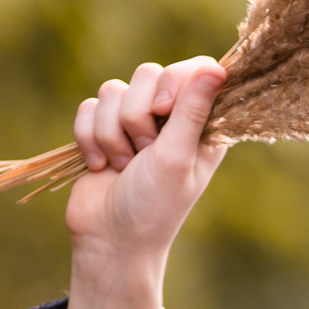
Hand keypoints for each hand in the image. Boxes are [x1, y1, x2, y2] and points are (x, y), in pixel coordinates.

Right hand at [63, 56, 228, 308]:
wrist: (109, 240)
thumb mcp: (177, 157)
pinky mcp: (101, 130)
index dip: (176, 80)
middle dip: (138, 115)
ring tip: (123, 165)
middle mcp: (169, 118)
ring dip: (112, 132)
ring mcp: (133, 123)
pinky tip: (99, 166)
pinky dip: (89, 138)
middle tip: (144, 151)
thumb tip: (219, 67)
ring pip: (113, 90)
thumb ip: (193, 110)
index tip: (166, 109)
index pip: (195, 69)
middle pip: (149, 73)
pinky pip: (89, 107)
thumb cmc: (154, 206)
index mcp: (201, 124)